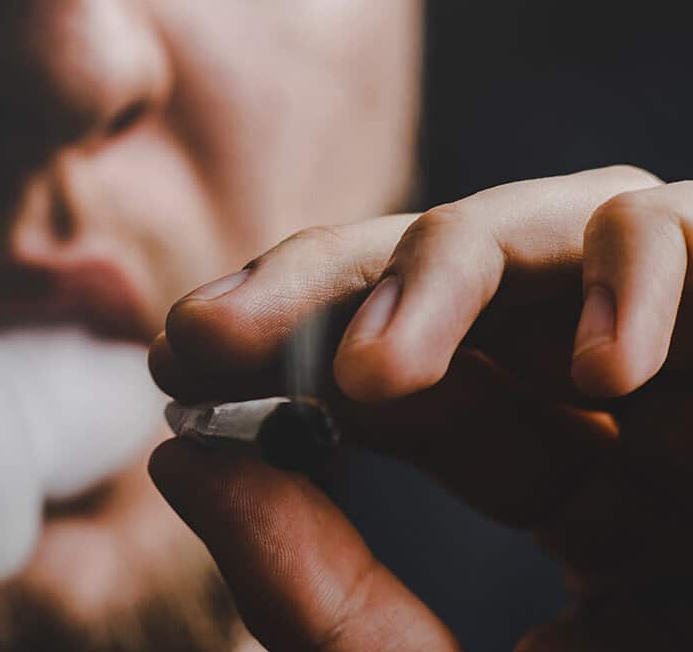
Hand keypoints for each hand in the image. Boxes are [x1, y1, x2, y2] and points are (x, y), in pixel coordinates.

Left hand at [149, 166, 692, 649]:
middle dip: (336, 289)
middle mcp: (650, 415)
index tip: (185, 357)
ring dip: (450, 278)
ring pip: (568, 237)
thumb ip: (315, 594)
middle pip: (470, 283)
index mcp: (583, 490)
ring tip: (371, 381)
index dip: (299, 351)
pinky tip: (598, 378)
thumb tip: (185, 462)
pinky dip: (647, 283)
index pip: (425, 382)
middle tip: (209, 330)